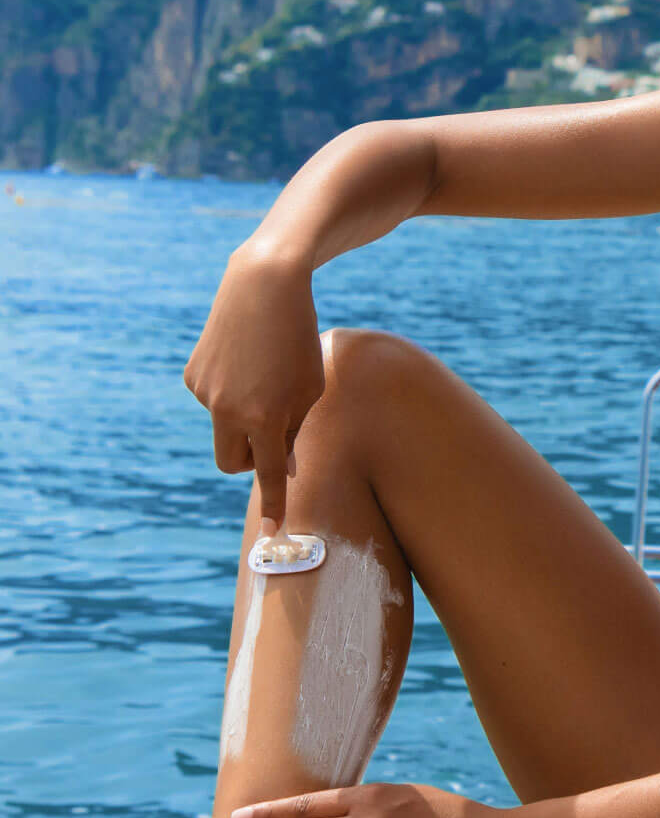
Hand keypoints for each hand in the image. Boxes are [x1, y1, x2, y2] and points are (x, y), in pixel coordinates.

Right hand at [182, 245, 324, 530]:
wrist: (264, 286)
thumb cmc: (299, 340)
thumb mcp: (309, 389)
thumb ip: (293, 431)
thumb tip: (278, 467)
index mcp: (264, 418)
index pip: (267, 475)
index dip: (273, 504)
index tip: (274, 532)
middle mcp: (228, 411)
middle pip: (232, 463)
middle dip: (250, 462)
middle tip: (273, 442)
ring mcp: (205, 394)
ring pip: (224, 429)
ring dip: (244, 420)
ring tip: (265, 377)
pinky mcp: (192, 375)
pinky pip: (214, 400)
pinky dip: (230, 393)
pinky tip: (246, 361)